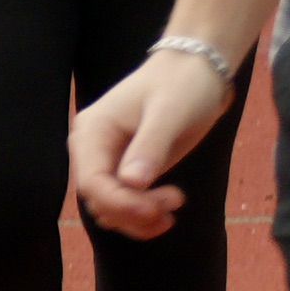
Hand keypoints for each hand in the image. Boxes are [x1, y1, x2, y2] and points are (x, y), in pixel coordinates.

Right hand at [68, 45, 236, 234]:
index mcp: (93, 131)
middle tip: (173, 206)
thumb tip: (132, 182)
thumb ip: (150, 147)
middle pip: (99, 200)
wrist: (197, 70)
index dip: (121, 204)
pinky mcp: (126, 168)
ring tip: (173, 211)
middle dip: (133, 213)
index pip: (92, 183)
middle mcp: (93, 148)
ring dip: (137, 220)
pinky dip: (141, 215)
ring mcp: (108, 160)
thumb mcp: (169, 114)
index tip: (157, 210)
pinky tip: (167, 209)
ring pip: (109, 208)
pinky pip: (123, 203)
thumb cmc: (183, 85)